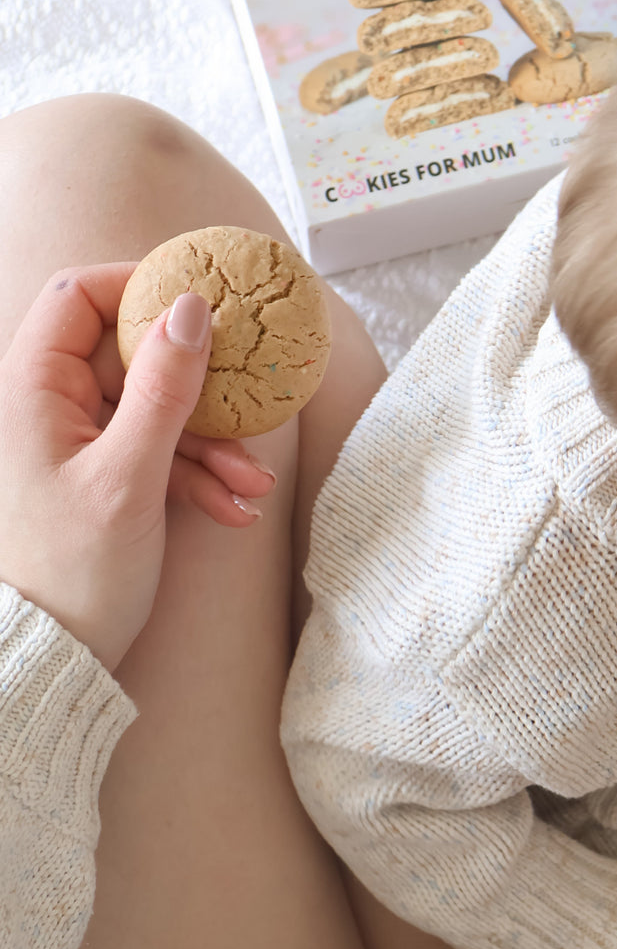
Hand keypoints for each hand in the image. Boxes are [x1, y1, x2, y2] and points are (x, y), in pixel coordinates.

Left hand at [0, 264, 276, 671]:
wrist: (54, 660)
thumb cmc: (72, 570)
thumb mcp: (129, 475)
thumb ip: (163, 388)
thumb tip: (191, 308)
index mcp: (33, 390)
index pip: (79, 296)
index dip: (140, 288)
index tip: (203, 302)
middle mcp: (50, 405)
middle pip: (133, 357)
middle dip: (200, 389)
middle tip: (249, 403)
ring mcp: (77, 442)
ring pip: (156, 410)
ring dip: (210, 443)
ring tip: (252, 484)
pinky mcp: (102, 475)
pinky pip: (157, 452)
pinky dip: (197, 475)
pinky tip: (233, 509)